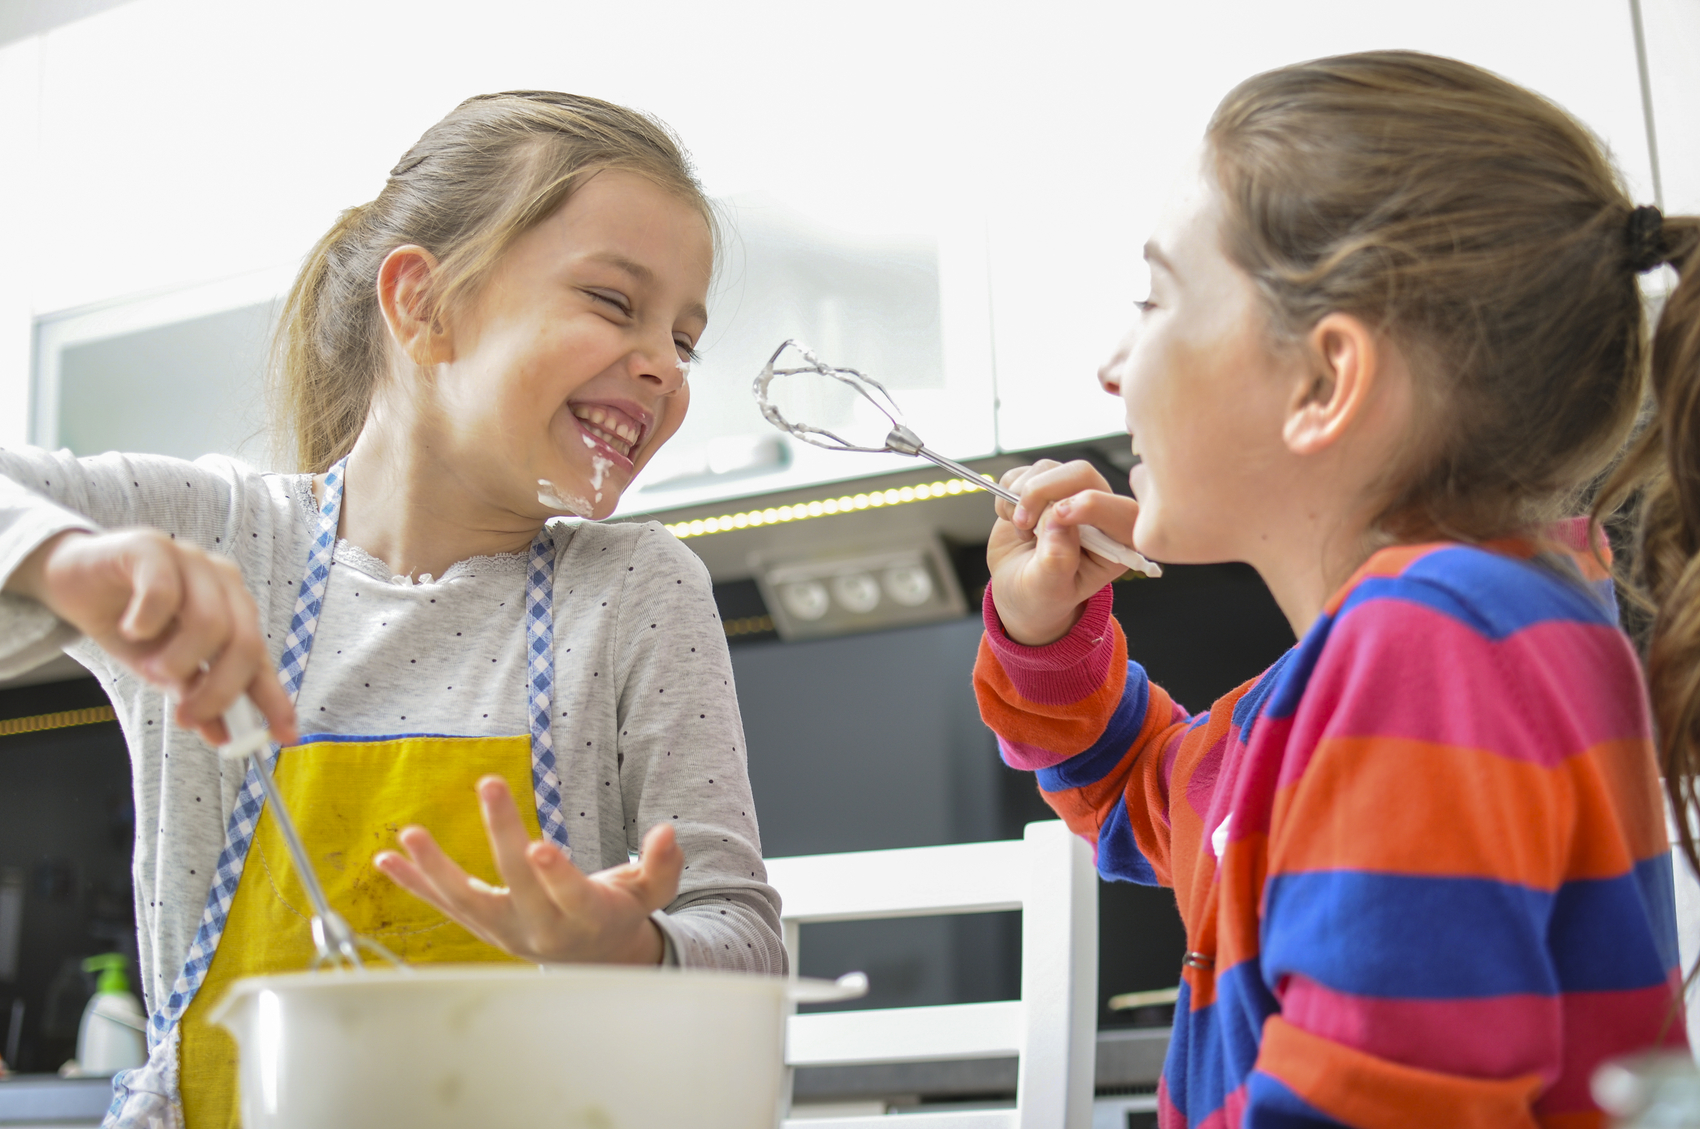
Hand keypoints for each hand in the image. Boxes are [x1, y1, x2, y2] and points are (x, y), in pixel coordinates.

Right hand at [6, 529, 296, 745]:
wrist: (72, 581)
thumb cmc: (127, 622)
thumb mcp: (163, 667)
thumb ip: (195, 693)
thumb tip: (222, 737)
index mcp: (234, 611)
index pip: (262, 659)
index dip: (274, 699)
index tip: (284, 735)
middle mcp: (223, 583)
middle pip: (245, 644)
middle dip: (219, 691)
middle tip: (188, 717)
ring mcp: (192, 561)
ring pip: (210, 622)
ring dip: (180, 661)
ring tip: (152, 668)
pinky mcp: (152, 548)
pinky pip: (163, 592)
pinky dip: (147, 622)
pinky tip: (131, 629)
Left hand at [374, 776, 682, 965]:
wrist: (587, 961)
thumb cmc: (618, 914)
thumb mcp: (649, 894)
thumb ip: (661, 865)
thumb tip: (667, 831)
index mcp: (584, 918)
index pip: (570, 897)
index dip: (555, 875)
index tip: (541, 845)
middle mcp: (539, 928)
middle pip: (516, 882)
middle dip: (501, 834)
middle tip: (490, 785)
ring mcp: (504, 929)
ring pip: (466, 901)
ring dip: (435, 868)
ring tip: (410, 835)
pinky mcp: (480, 925)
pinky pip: (443, 905)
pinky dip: (414, 884)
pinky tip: (386, 860)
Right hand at [988, 459, 1138, 644]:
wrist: (1017, 590)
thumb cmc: (1043, 596)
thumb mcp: (1050, 590)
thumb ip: (1058, 561)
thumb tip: (1057, 522)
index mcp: (1117, 542)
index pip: (1120, 508)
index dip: (1090, 505)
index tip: (1055, 519)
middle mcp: (1099, 511)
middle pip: (1081, 474)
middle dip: (1043, 494)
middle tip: (1024, 524)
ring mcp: (1069, 494)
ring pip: (1049, 468)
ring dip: (1023, 498)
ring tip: (1022, 531)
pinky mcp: (1043, 485)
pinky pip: (1023, 472)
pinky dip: (1008, 493)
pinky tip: (1013, 519)